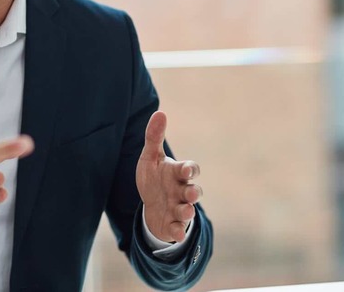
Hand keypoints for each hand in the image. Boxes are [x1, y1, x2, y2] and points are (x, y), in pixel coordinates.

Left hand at [135, 111, 202, 242]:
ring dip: (187, 211)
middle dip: (193, 192)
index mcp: (177, 173)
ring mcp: (179, 209)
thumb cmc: (154, 178)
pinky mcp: (173, 225)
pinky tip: (175, 231)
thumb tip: (160, 112)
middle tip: (190, 193)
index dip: (191, 169)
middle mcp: (182, 191)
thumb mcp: (150, 158)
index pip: (190, 169)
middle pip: (194, 192)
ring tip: (185, 210)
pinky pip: (178, 230)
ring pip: (188, 211)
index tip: (187, 169)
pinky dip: (178, 231)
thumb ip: (153, 137)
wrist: (151, 204)